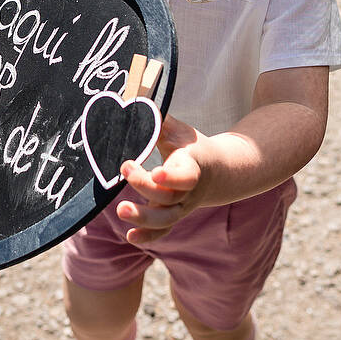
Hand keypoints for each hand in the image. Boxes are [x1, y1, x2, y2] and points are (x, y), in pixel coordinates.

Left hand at [116, 113, 203, 244]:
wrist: (218, 171)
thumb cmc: (191, 146)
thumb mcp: (179, 130)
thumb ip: (157, 120)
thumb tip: (133, 103)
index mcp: (192, 165)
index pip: (186, 175)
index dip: (172, 177)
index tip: (156, 172)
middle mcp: (188, 190)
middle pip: (170, 198)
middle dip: (145, 187)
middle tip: (125, 169)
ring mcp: (182, 206)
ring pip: (167, 219)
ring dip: (144, 218)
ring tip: (122, 211)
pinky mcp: (174, 216)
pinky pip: (163, 231)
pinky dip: (148, 236)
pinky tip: (130, 237)